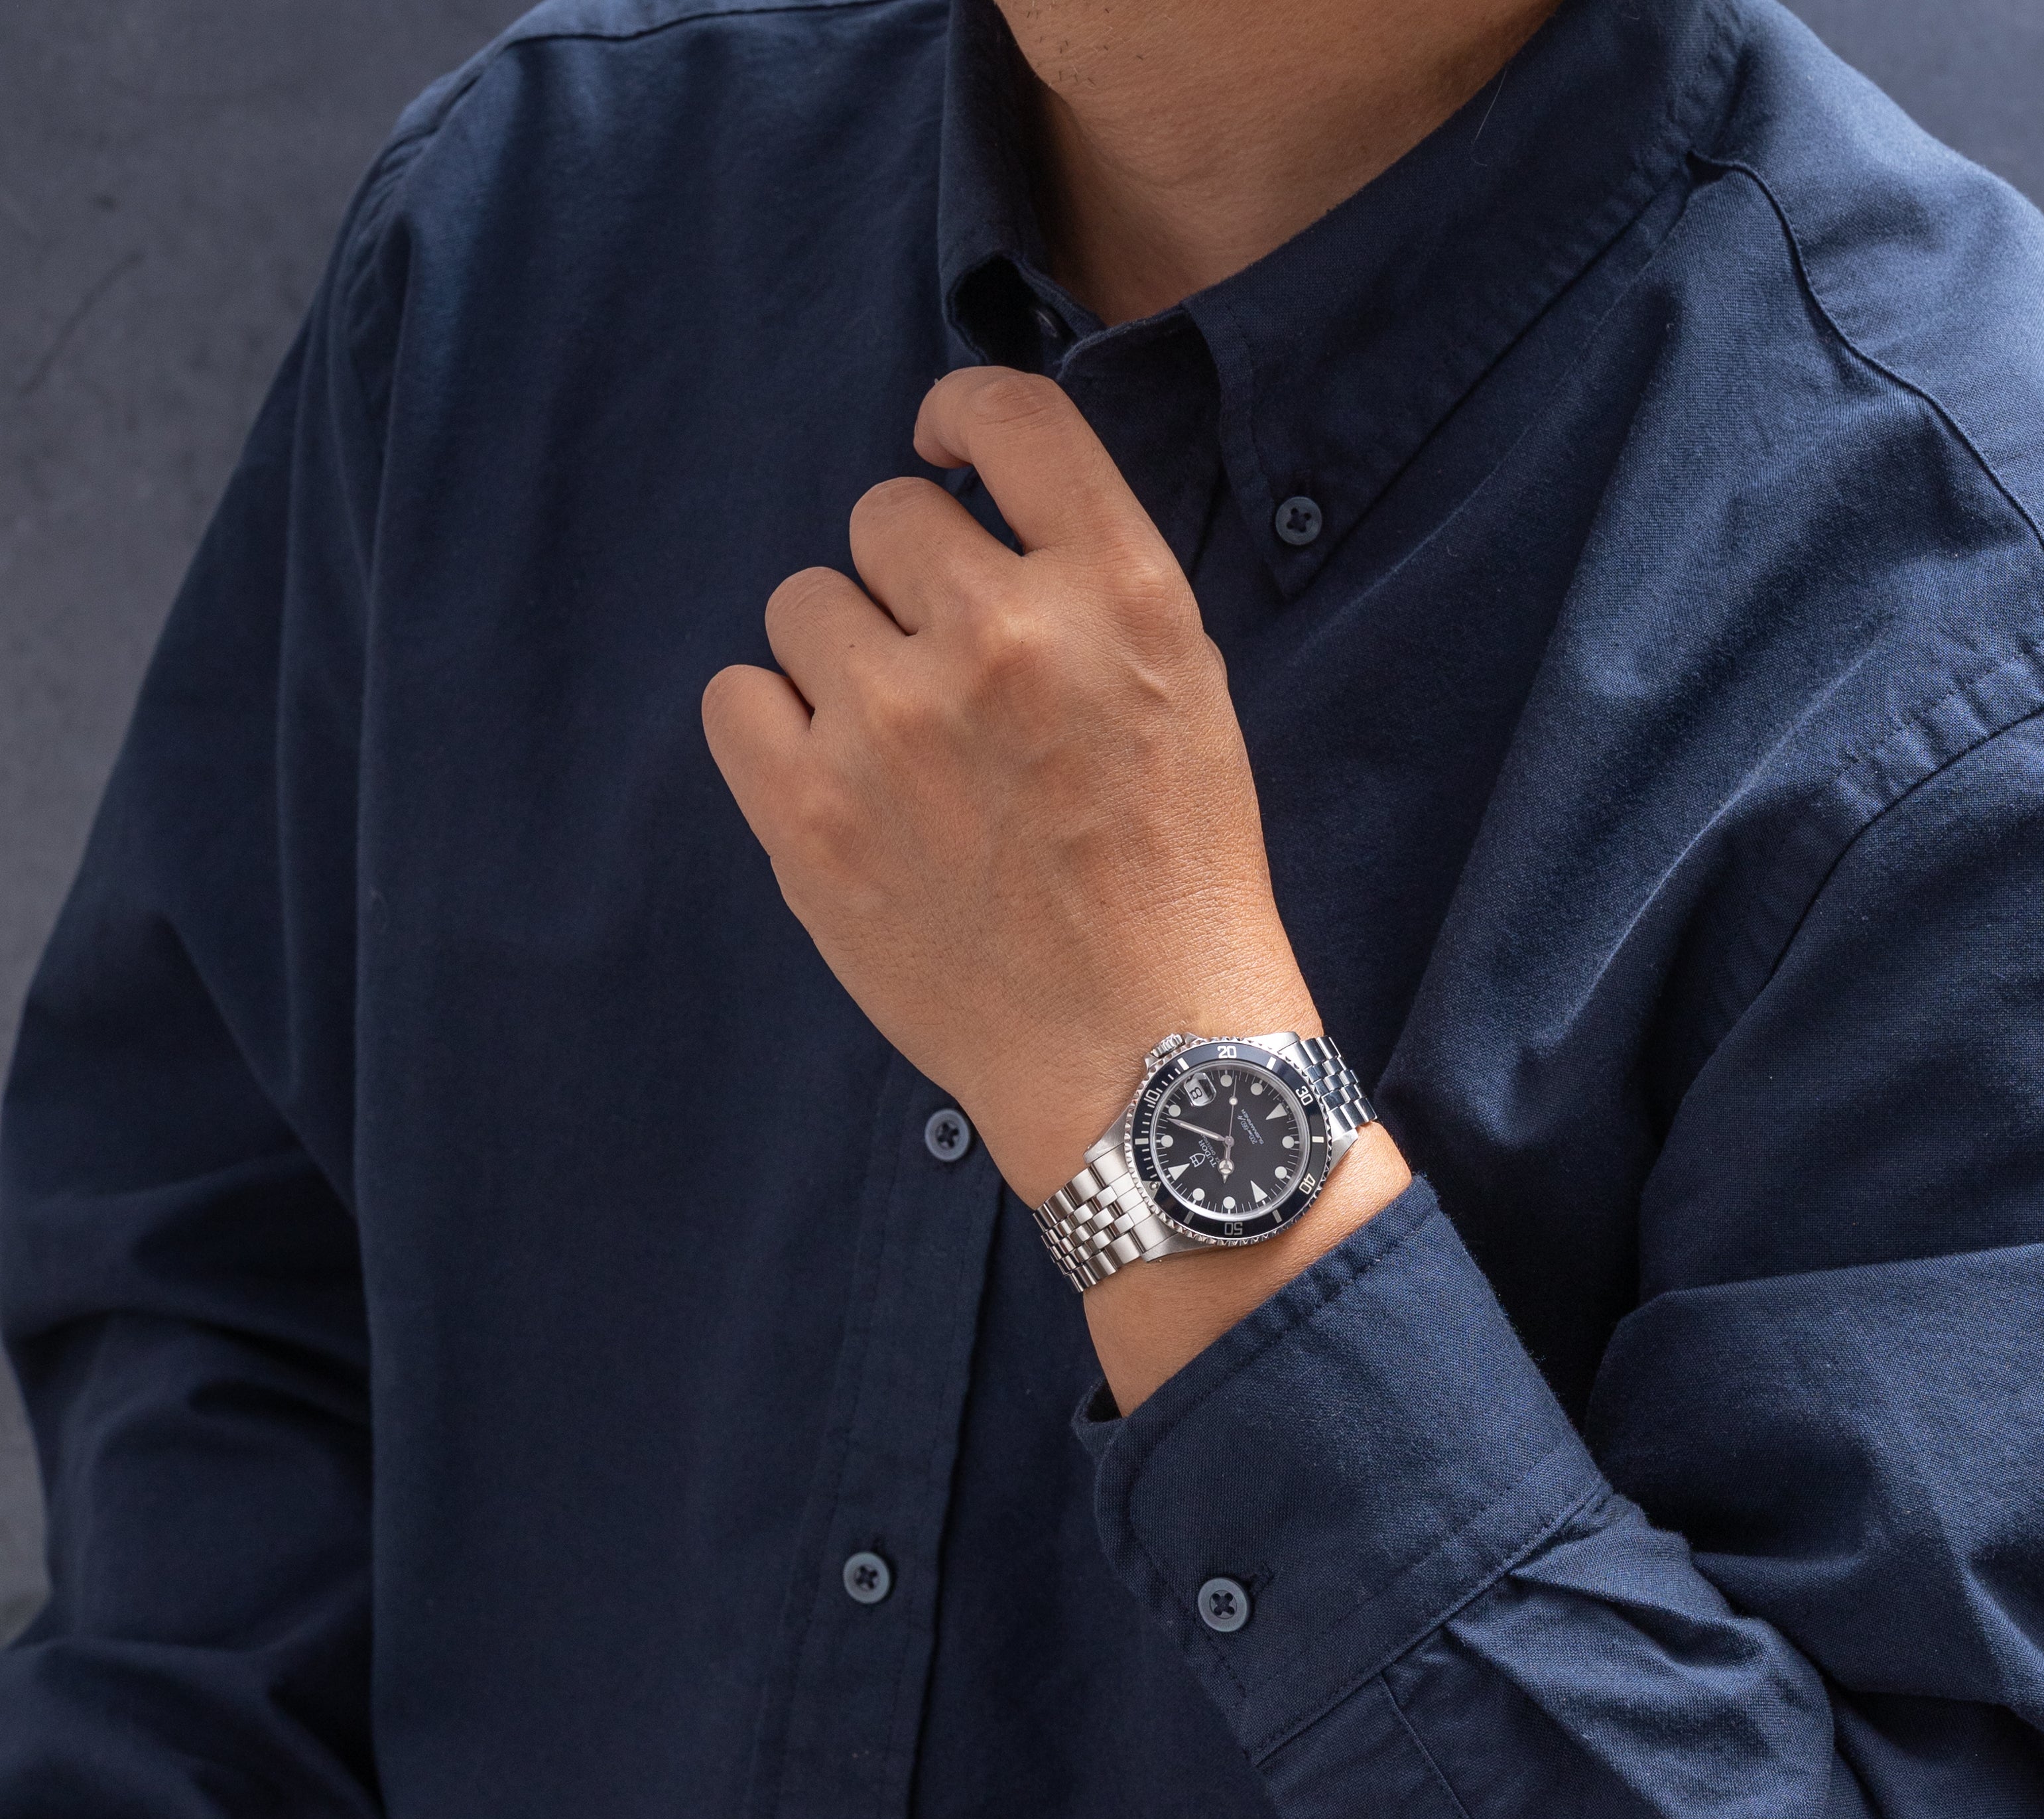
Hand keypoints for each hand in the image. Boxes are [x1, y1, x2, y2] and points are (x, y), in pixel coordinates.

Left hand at [704, 365, 1408, 1408]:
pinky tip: (837, 786)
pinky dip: (775, 730)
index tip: (944, 453)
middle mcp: (1003, 637)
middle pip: (884, 517)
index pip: (1009, 415)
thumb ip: (1088, 585)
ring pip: (804, 605)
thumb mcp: (1186, 697)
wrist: (1143, 1057)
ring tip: (904, 756)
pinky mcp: (809, 816)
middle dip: (908, 583)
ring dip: (842, 660)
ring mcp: (894, 727)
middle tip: (950, 680)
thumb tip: (970, 502)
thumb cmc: (1177, 885)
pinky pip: (736, 697)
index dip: (959, 417)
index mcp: (1118, 595)